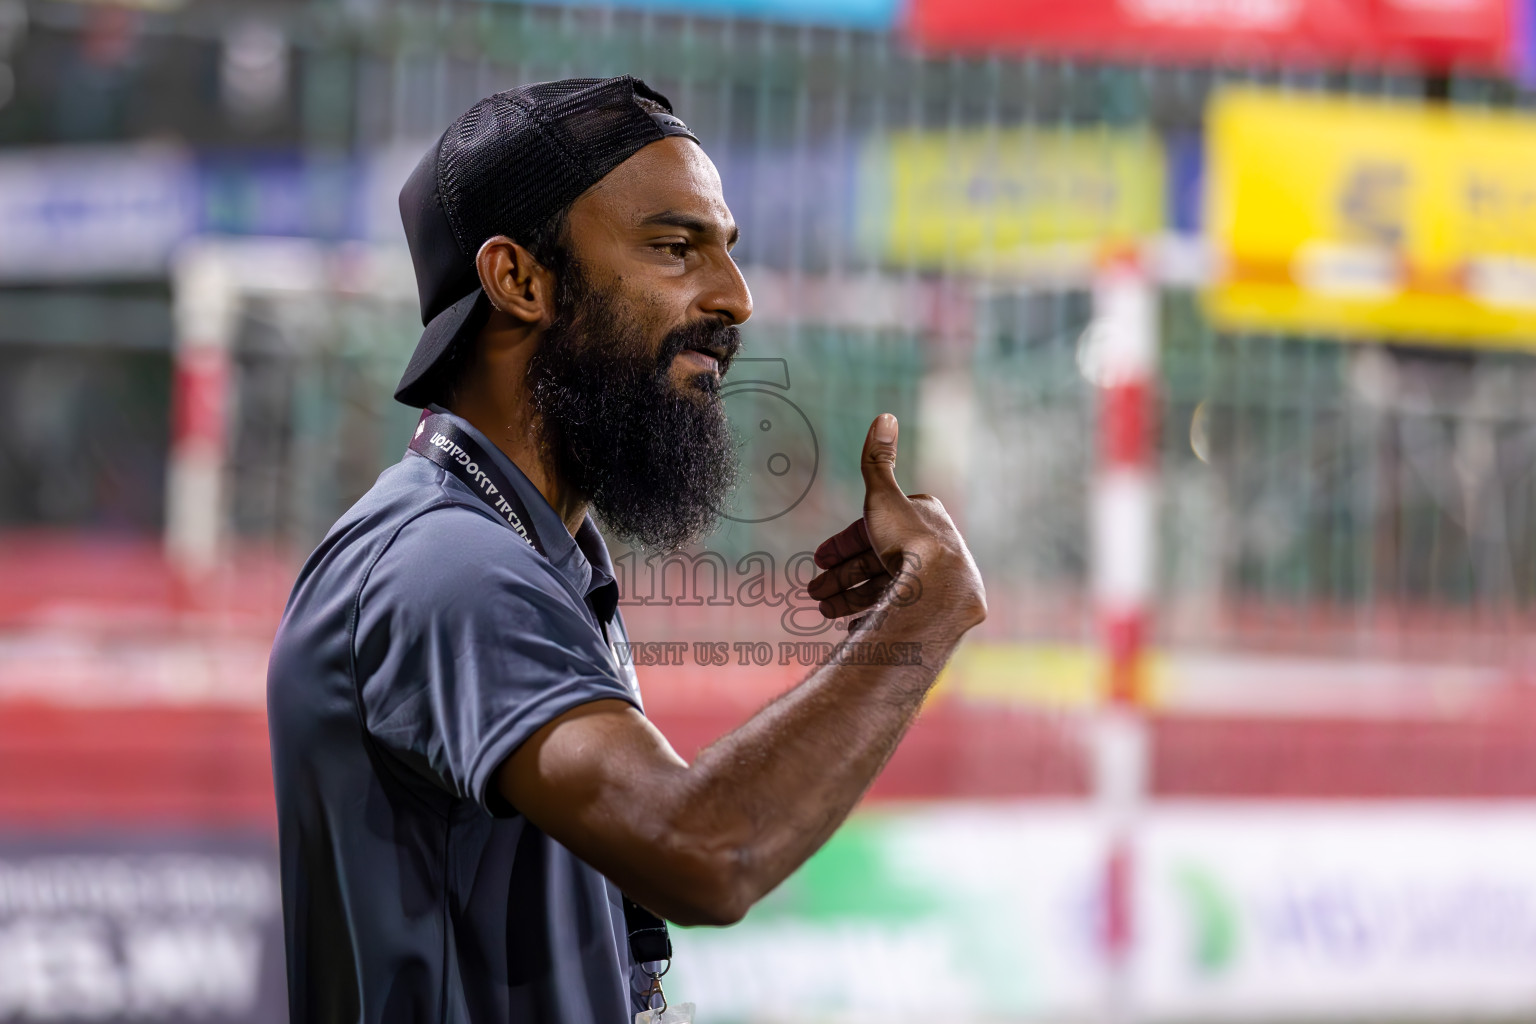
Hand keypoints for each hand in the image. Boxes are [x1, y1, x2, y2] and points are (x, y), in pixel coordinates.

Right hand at [806, 414, 985, 627]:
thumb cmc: (910, 542)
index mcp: (923, 520)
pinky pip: (898, 615)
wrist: (939, 592)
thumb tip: (884, 415)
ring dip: (848, 599)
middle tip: (814, 591)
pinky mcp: (934, 612)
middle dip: (840, 577)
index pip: (874, 529)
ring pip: (883, 590)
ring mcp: (933, 584)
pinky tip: (853, 627)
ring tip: (823, 609)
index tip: (817, 559)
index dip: (842, 544)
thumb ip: (877, 460)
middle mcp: (932, 550)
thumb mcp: (883, 496)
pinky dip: (873, 619)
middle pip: (875, 563)